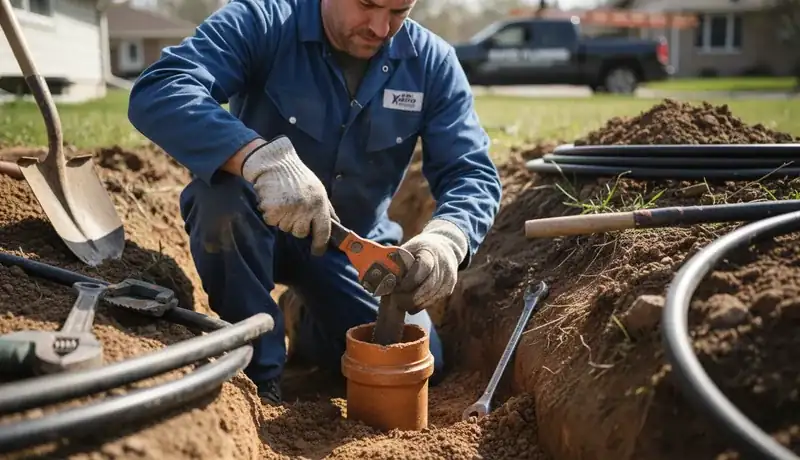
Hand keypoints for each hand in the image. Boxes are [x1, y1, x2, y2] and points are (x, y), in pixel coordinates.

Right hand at [241, 135, 336, 255]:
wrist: (276, 163)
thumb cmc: (299, 177)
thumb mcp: (318, 190)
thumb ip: (327, 209)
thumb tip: (336, 224)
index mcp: (319, 204)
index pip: (323, 231)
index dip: (320, 244)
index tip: (317, 251)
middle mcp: (305, 209)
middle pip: (301, 233)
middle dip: (297, 226)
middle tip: (293, 210)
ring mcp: (289, 211)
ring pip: (285, 228)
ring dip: (283, 219)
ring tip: (283, 202)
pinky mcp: (273, 211)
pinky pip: (272, 222)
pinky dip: (271, 214)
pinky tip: (273, 201)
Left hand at [393, 219, 468, 313]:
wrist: (444, 248)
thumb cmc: (420, 249)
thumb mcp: (408, 248)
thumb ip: (396, 260)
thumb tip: (379, 276)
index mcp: (430, 252)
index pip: (424, 267)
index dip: (410, 280)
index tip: (397, 287)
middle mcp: (443, 265)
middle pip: (428, 286)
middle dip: (409, 297)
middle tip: (395, 301)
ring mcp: (448, 278)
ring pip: (430, 297)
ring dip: (413, 303)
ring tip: (400, 303)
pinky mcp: (448, 289)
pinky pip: (432, 301)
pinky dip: (420, 305)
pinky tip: (410, 305)